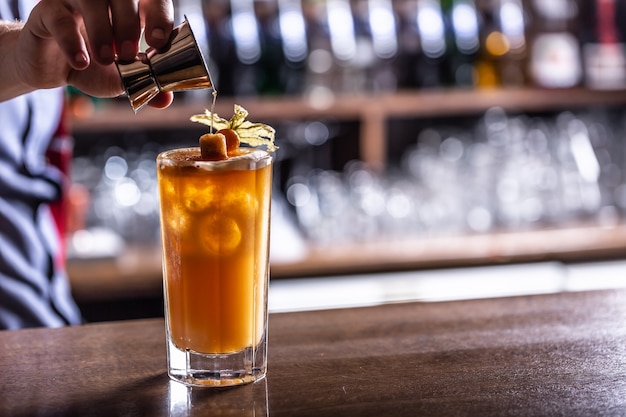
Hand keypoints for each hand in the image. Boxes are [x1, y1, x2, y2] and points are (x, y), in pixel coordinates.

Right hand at [15, 0, 173, 106]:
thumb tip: (166, 99)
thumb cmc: (93, 65)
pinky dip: (73, 42)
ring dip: (102, 31)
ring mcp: (75, 0)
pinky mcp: (48, 11)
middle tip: (127, 54)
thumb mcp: (121, 78)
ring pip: (92, 0)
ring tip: (105, 60)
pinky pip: (61, 19)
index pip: (152, 0)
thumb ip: (144, 85)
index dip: (158, 16)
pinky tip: (81, 62)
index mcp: (130, 9)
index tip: (157, 41)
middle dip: (129, 25)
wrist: (53, 69)